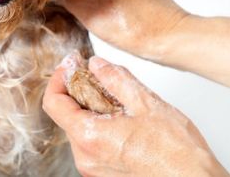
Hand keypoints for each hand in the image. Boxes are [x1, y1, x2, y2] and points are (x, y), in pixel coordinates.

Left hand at [43, 55, 229, 175]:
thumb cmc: (176, 150)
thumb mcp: (145, 102)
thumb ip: (114, 78)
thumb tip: (96, 64)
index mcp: (89, 136)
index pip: (52, 102)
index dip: (59, 77)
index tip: (72, 65)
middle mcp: (85, 156)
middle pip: (65, 114)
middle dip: (78, 90)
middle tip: (98, 76)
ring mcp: (93, 168)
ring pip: (79, 127)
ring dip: (90, 107)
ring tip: (118, 100)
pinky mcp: (103, 173)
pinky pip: (91, 141)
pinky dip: (99, 124)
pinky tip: (123, 118)